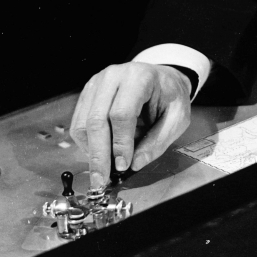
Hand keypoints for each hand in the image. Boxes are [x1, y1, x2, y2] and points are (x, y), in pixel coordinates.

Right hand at [70, 63, 192, 189]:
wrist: (162, 78)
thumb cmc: (170, 97)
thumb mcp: (178, 118)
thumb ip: (158, 141)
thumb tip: (135, 164)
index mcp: (139, 77)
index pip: (121, 113)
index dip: (120, 143)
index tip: (123, 166)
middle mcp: (113, 76)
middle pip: (96, 120)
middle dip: (98, 155)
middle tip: (101, 180)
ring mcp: (97, 84)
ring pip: (83, 124)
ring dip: (91, 152)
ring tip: (104, 169)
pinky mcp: (87, 94)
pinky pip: (78, 124)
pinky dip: (86, 144)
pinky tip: (100, 154)